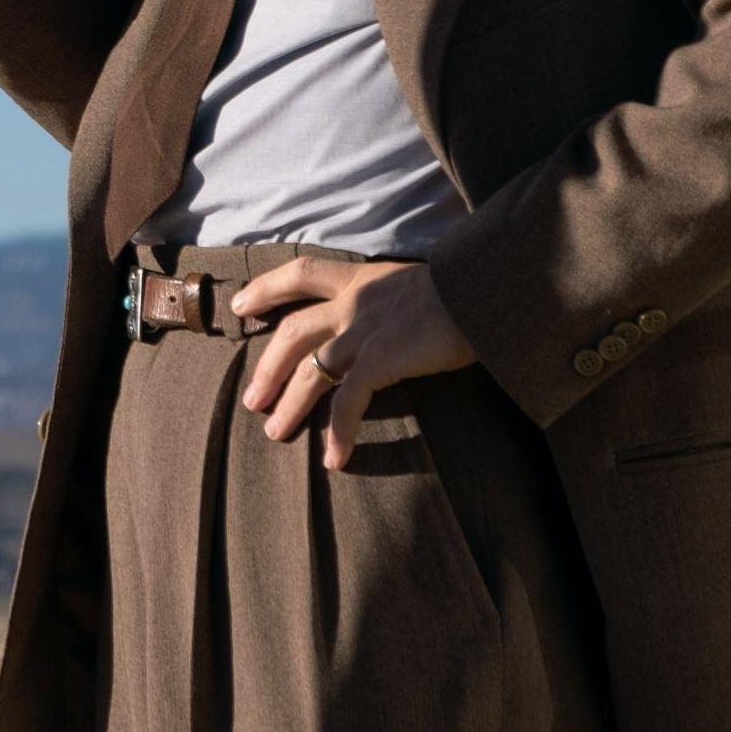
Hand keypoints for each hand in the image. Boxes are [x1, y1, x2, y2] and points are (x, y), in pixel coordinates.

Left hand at [228, 257, 478, 468]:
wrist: (487, 288)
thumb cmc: (467, 288)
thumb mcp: (418, 285)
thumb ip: (395, 301)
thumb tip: (398, 321)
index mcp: (362, 279)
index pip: (302, 273)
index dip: (268, 288)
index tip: (242, 304)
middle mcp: (355, 301)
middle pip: (294, 331)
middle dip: (268, 366)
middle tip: (252, 399)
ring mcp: (365, 329)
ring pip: (311, 369)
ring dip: (290, 404)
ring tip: (275, 433)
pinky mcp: (382, 357)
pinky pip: (349, 401)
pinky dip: (339, 431)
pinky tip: (334, 458)